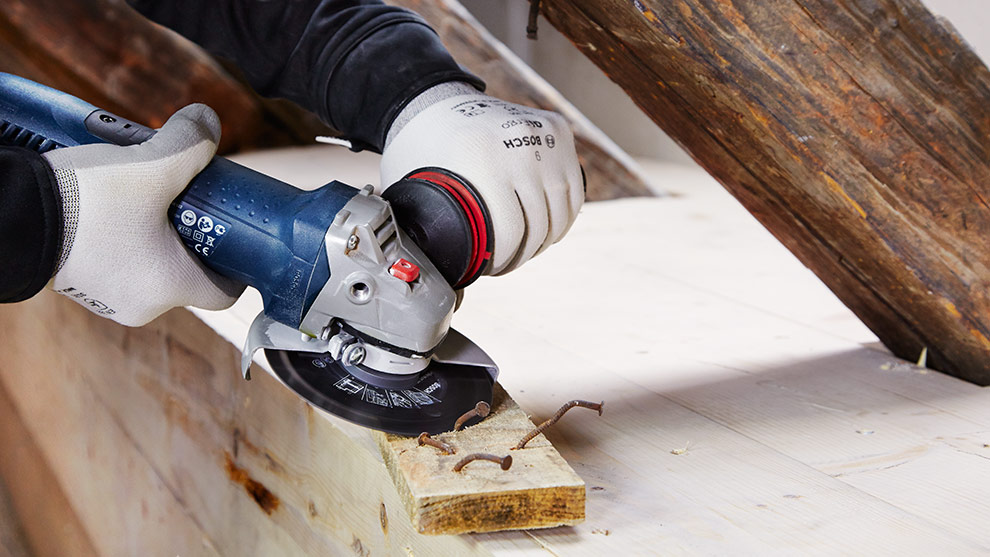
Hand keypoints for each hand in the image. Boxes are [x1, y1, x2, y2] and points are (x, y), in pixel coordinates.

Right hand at [43, 104, 243, 325]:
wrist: (11, 213)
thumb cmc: (87, 201)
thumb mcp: (150, 165)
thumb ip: (190, 143)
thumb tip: (209, 121)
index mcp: (170, 288)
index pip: (223, 293)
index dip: (234, 266)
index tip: (233, 239)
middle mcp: (142, 306)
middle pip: (187, 275)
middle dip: (191, 239)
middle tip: (188, 204)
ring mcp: (107, 299)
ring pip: (150, 269)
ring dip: (155, 238)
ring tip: (147, 200)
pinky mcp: (79, 287)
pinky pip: (117, 265)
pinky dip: (124, 241)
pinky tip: (115, 210)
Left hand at [381, 86, 583, 275]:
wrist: (435, 99)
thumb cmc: (421, 147)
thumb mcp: (417, 184)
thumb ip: (431, 223)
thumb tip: (440, 265)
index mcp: (483, 157)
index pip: (511, 230)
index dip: (503, 260)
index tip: (492, 269)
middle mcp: (519, 142)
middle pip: (540, 223)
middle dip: (524, 254)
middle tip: (508, 263)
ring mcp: (543, 134)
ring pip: (563, 209)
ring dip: (548, 238)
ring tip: (528, 249)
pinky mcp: (557, 129)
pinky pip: (573, 188)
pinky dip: (564, 214)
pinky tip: (548, 229)